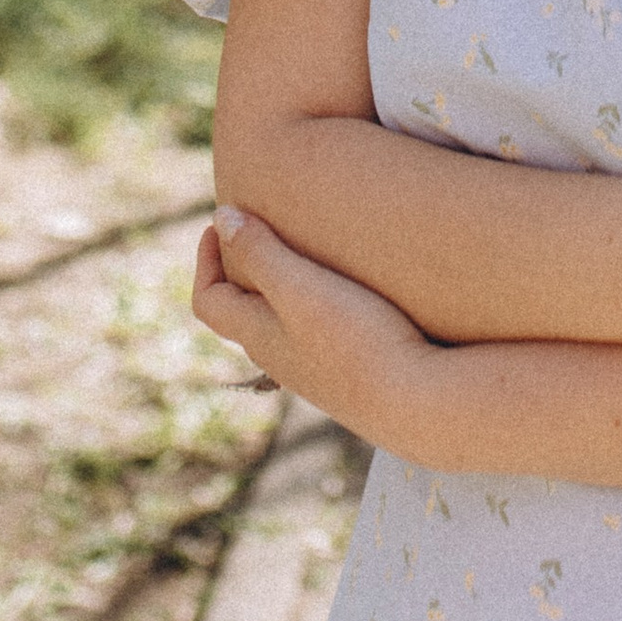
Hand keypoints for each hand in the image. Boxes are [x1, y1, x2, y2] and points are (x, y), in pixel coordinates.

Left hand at [193, 204, 436, 443]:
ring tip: (303, 253)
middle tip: (261, 229)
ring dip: (277, 287)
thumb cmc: (356, 340)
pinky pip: (311, 334)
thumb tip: (220, 217)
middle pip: (240, 313)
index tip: (221, 223)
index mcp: (257, 335)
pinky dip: (309, 304)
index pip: (208, 301)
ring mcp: (312, 370)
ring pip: (277, 324)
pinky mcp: (345, 374)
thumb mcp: (301, 286)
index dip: (205, 260)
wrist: (416, 403)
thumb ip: (260, 252)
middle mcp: (278, 357)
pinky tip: (343, 291)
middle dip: (242, 268)